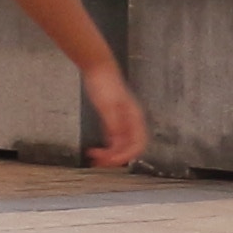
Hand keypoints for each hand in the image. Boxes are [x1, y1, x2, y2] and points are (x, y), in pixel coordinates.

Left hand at [82, 58, 148, 172]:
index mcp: (134, 118)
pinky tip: (95, 150)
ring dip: (109, 155)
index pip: (138, 144)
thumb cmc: (104, 83)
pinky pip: (113, 141)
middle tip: (99, 163)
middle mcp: (131, 122)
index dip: (126, 156)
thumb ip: (113, 123)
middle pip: (129, 148)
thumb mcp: (107, 105)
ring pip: (120, 146)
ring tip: (94, 158)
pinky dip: (106, 148)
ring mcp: (123, 122)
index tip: (111, 161)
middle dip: (115, 158)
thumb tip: (117, 140)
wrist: (98, 69)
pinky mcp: (113, 121)